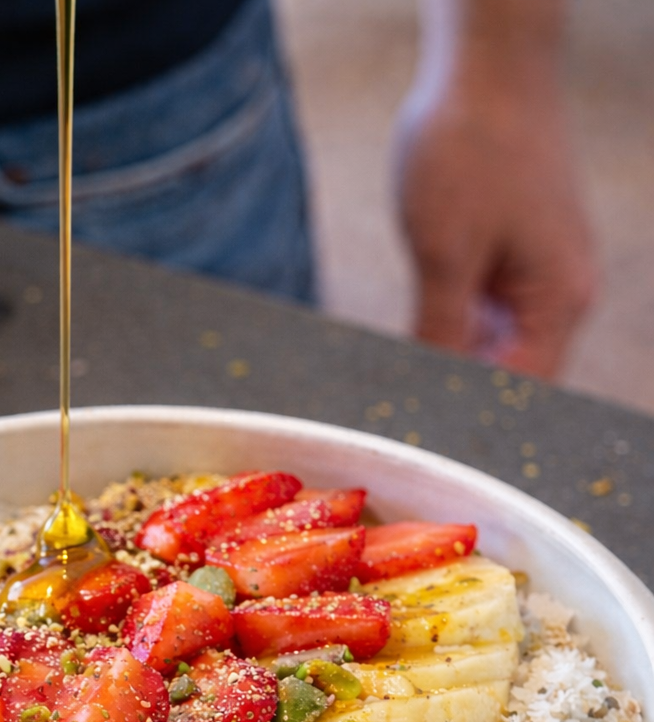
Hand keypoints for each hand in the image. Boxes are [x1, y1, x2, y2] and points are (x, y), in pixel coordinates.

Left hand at [394, 1, 596, 378]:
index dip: (466, 415)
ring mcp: (541, 271)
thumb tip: (426, 390)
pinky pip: (484, 307)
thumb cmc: (472, 144)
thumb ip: (439, 332)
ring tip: (400, 365)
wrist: (488, 58)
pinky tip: (414, 318)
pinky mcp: (517, 250)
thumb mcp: (443, 253)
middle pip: (507, 373)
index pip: (518, 393)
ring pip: (491, 342)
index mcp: (558, 302)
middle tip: (395, 405)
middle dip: (454, 386)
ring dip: (448, 350)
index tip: (415, 429)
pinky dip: (450, 316)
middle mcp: (561, 294)